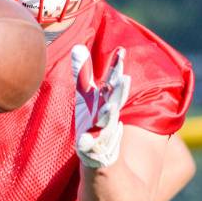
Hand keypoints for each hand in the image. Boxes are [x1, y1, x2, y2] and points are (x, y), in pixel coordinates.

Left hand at [71, 45, 130, 168]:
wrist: (97, 154)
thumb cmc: (93, 118)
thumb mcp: (86, 95)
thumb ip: (83, 73)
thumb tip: (77, 46)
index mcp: (106, 101)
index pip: (114, 82)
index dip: (117, 68)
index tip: (121, 51)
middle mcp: (107, 115)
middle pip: (115, 100)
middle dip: (120, 90)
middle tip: (125, 77)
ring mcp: (101, 132)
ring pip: (107, 123)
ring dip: (109, 115)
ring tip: (110, 107)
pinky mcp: (91, 149)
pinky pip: (89, 146)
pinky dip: (87, 143)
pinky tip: (83, 140)